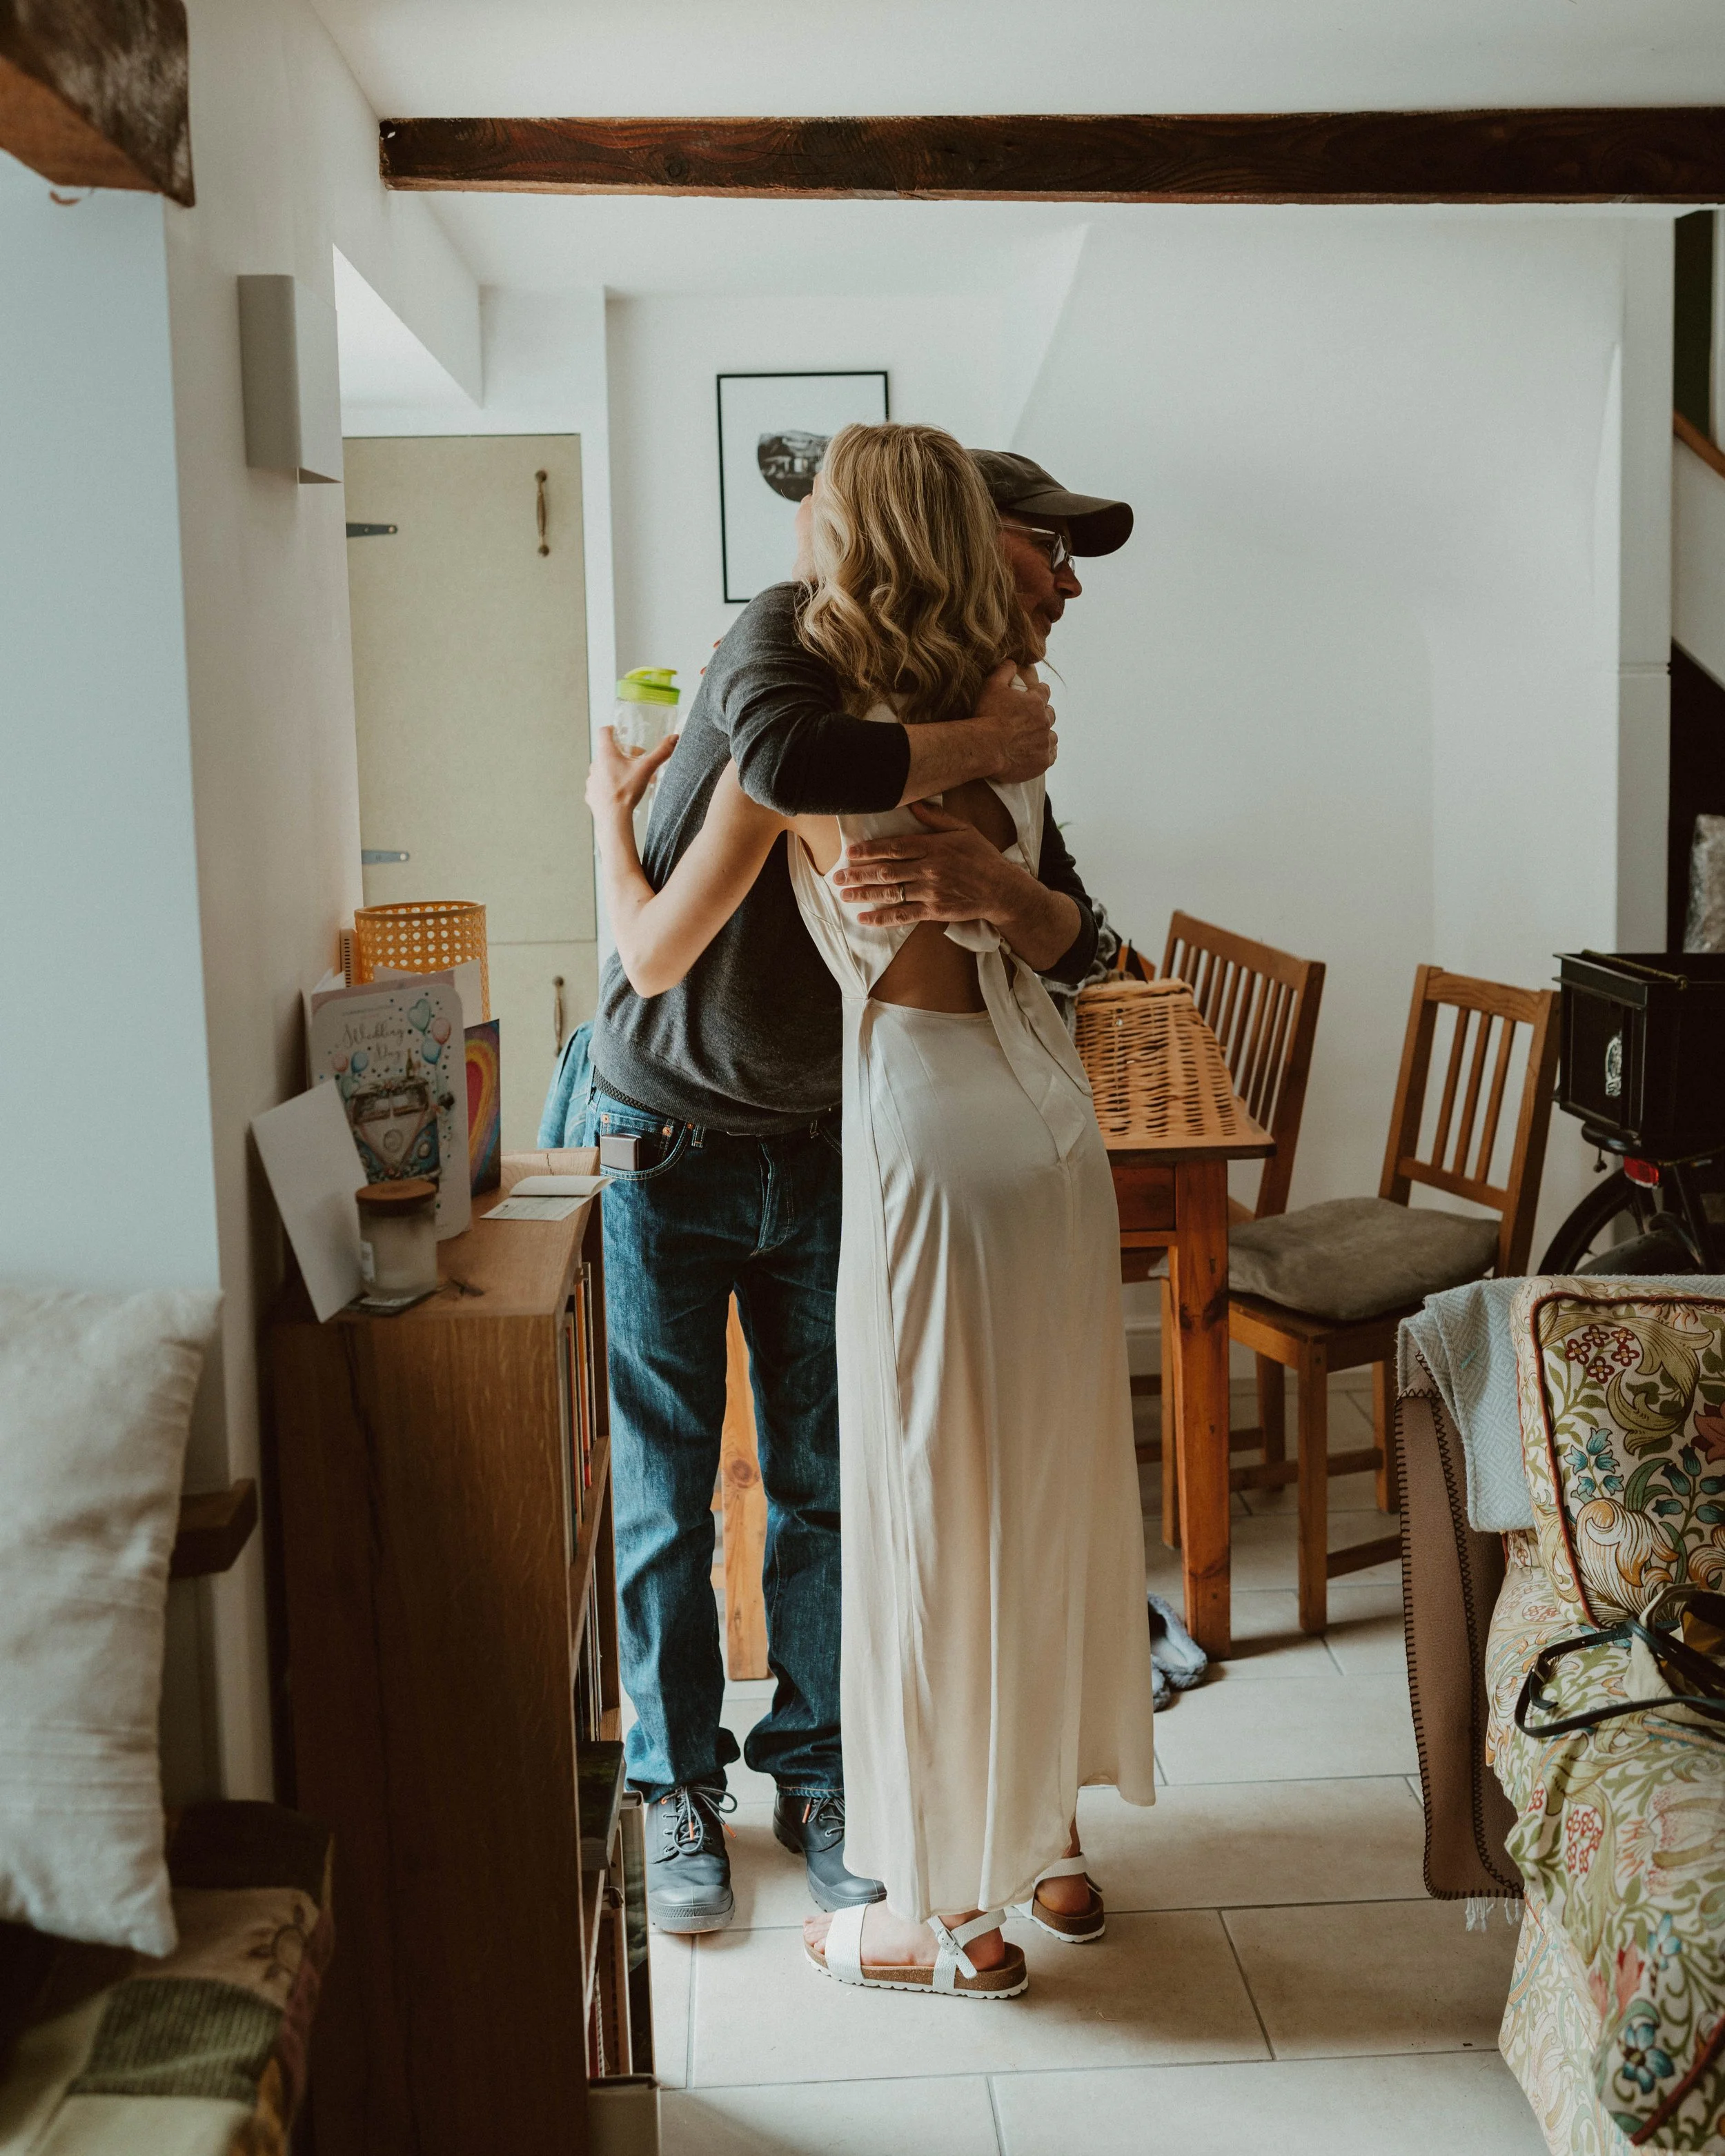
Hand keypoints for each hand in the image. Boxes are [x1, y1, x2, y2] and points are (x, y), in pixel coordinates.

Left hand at [586, 725, 676, 820]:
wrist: (612, 817)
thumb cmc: (626, 791)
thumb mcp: (646, 769)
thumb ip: (661, 752)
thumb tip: (674, 738)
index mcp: (606, 753)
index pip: (604, 732)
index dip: (613, 729)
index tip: (621, 732)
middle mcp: (595, 764)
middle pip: (608, 752)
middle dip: (623, 754)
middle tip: (637, 761)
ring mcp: (592, 779)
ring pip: (604, 768)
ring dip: (617, 769)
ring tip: (631, 778)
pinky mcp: (591, 793)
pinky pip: (601, 784)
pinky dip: (610, 784)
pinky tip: (620, 791)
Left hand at [832, 801, 1018, 924]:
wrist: (1001, 889)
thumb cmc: (982, 856)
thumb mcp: (964, 829)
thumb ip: (937, 818)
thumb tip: (914, 803)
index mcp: (934, 847)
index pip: (894, 847)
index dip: (869, 850)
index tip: (849, 853)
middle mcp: (929, 868)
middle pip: (886, 871)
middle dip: (858, 874)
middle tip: (837, 877)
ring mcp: (930, 891)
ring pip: (890, 892)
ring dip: (864, 894)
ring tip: (844, 895)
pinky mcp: (934, 910)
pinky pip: (903, 915)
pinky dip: (882, 918)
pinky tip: (864, 919)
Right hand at [973, 659, 1055, 783]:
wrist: (984, 747)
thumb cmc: (986, 716)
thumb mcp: (992, 686)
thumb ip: (1004, 670)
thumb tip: (1012, 661)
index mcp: (1035, 702)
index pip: (1044, 691)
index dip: (1038, 693)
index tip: (1034, 696)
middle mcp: (1044, 721)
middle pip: (1050, 714)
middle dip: (1043, 714)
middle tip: (1031, 719)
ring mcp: (1044, 742)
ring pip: (1053, 736)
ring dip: (1046, 734)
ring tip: (1035, 737)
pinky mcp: (1042, 761)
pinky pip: (1051, 756)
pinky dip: (1046, 753)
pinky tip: (1039, 753)